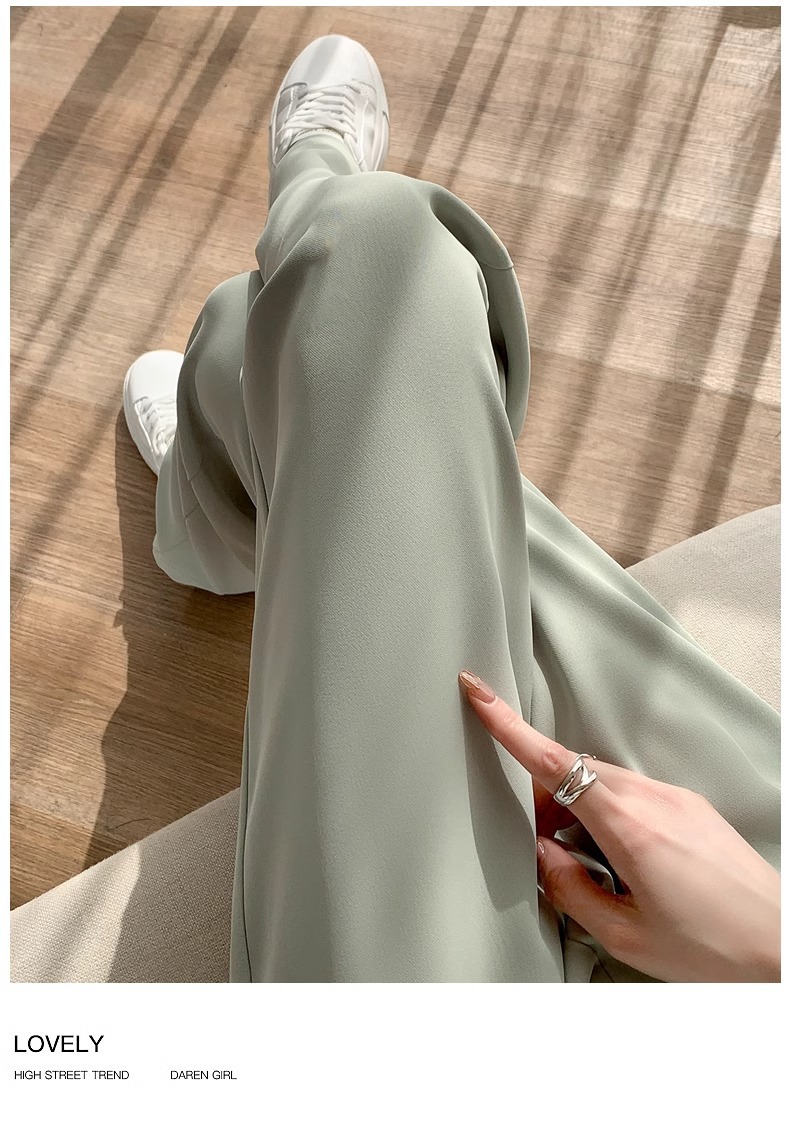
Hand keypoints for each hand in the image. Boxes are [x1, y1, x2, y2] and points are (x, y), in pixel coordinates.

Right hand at [458, 670, 780, 982]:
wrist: (782, 947)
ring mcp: (676, 798)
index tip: (480, 693)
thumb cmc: (714, 950)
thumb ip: (570, 890)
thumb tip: (542, 857)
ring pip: (603, 780)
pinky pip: (633, 791)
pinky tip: (623, 858)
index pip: (553, 762)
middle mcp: (653, 800)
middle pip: (574, 771)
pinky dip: (610, 812)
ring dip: (578, 807)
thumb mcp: (627, 934)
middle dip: (544, 797)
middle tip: (542, 846)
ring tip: (589, 863)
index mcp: (629, 828)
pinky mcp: (692, 806)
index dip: (509, 725)